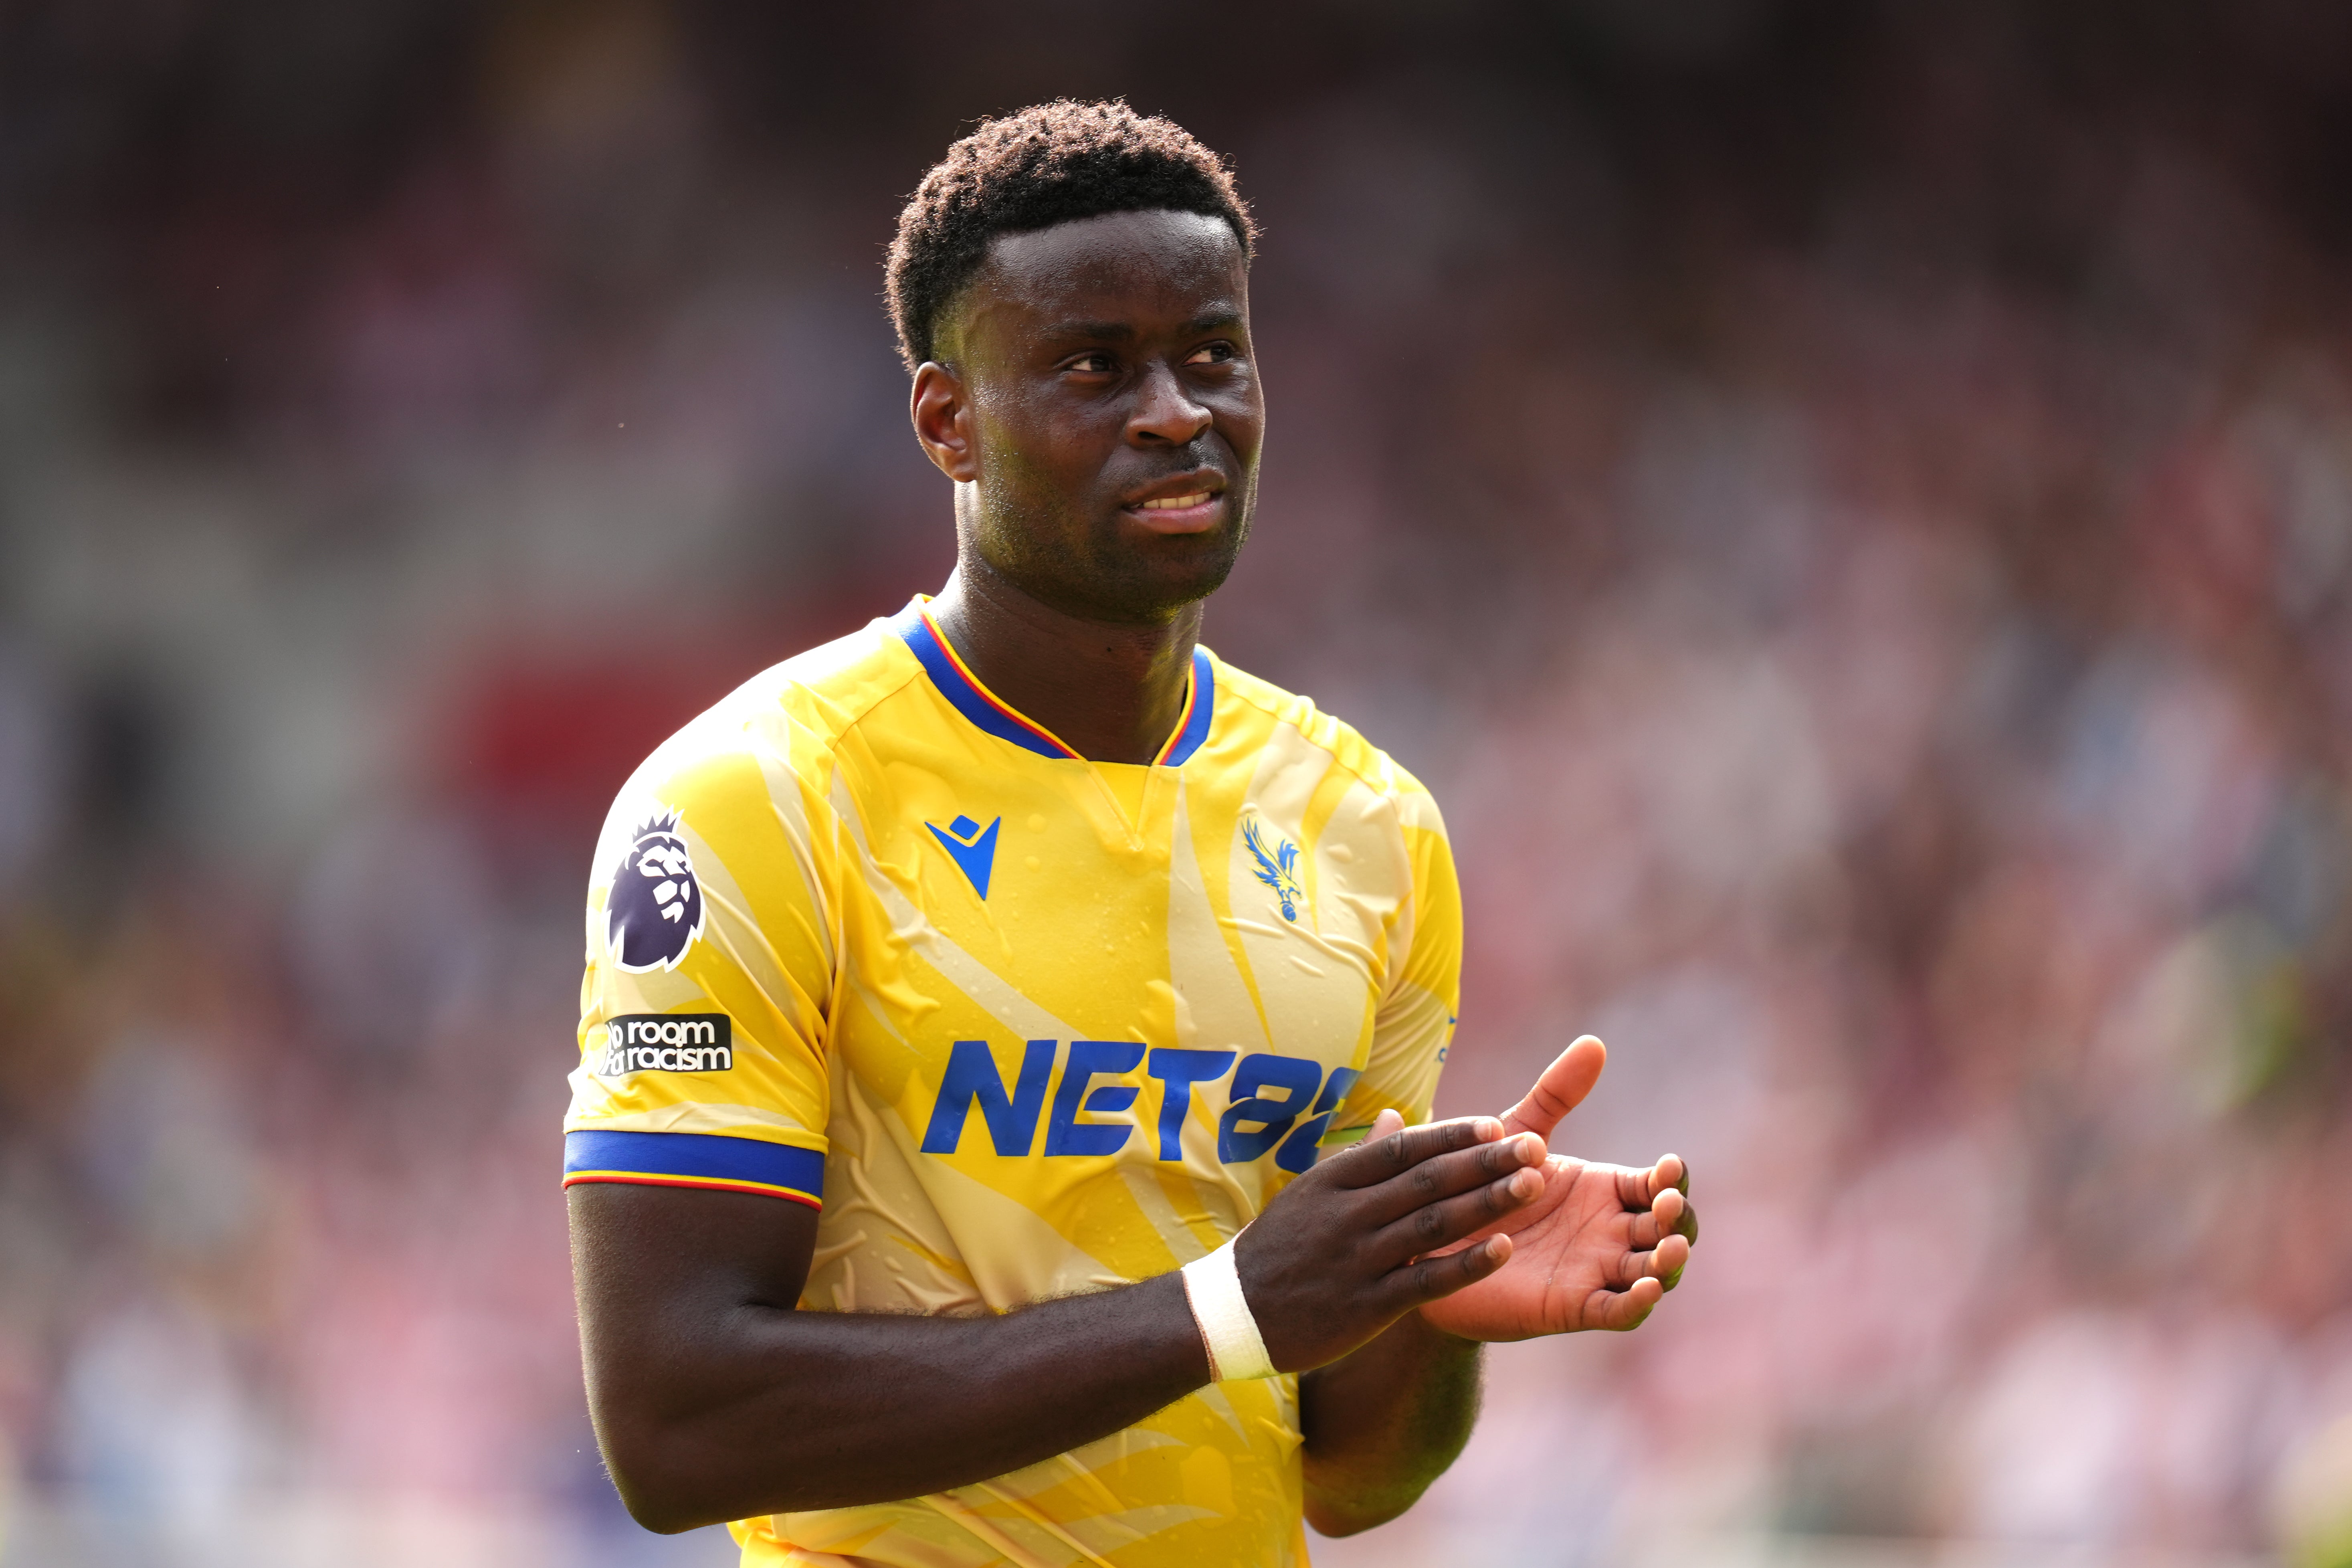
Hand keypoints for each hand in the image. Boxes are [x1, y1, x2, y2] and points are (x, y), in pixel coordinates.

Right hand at [1234, 1113, 1549, 1372]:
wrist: (1232, 1313)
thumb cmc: (1279, 1247)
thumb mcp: (1311, 1194)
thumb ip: (1362, 1159)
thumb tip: (1399, 1117)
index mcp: (1334, 1181)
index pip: (1403, 1148)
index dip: (1452, 1135)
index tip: (1495, 1123)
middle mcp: (1348, 1214)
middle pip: (1427, 1181)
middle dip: (1484, 1161)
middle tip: (1533, 1145)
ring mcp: (1358, 1260)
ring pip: (1433, 1225)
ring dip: (1486, 1203)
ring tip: (1532, 1185)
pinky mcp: (1366, 1307)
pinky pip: (1426, 1282)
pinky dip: (1466, 1265)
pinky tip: (1505, 1250)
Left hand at [1416, 1036, 1697, 1340]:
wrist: (1431, 1241)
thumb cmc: (1479, 1183)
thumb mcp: (1516, 1134)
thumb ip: (1555, 1094)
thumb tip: (1594, 1043)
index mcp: (1604, 1191)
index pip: (1657, 1184)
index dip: (1671, 1179)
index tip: (1669, 1167)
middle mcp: (1609, 1232)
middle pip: (1667, 1229)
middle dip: (1679, 1219)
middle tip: (1669, 1206)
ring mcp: (1596, 1271)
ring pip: (1652, 1273)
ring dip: (1668, 1264)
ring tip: (1668, 1250)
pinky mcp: (1573, 1306)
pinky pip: (1616, 1311)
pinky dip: (1636, 1304)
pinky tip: (1643, 1289)